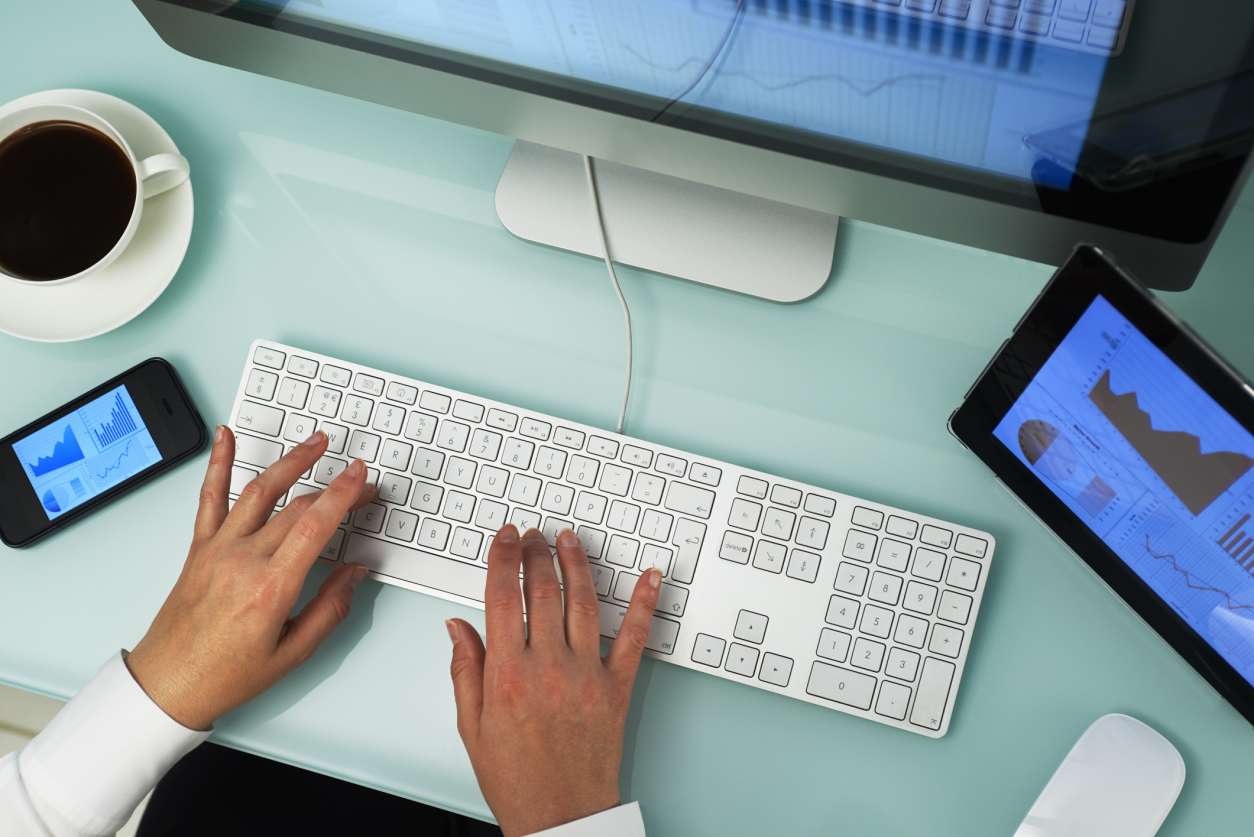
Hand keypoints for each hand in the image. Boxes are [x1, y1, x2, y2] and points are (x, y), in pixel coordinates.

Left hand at [126, 426, 374, 730]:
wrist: (168, 684)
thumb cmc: (226, 676)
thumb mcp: (295, 653)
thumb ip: (331, 608)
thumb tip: (355, 573)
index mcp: (270, 587)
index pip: (315, 525)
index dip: (343, 494)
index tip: (362, 477)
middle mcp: (242, 560)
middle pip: (296, 507)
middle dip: (333, 487)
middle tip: (357, 480)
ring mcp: (217, 549)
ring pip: (259, 491)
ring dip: (290, 461)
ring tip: (315, 443)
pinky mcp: (199, 548)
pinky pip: (209, 497)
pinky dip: (217, 463)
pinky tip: (224, 437)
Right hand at [448, 526, 661, 836]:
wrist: (560, 815)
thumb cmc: (515, 778)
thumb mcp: (472, 726)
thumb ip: (465, 669)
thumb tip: (457, 625)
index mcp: (508, 675)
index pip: (502, 598)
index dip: (502, 559)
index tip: (505, 537)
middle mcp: (548, 667)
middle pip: (542, 591)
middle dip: (535, 554)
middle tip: (532, 534)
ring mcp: (586, 674)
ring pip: (582, 602)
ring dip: (576, 564)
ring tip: (568, 540)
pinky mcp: (616, 688)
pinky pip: (634, 638)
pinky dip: (644, 603)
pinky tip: (649, 576)